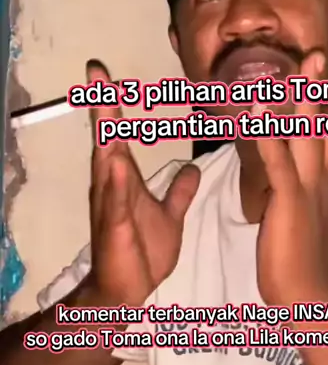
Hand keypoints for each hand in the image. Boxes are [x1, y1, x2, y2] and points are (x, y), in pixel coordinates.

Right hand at [86, 60, 199, 306]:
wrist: (130, 292)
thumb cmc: (143, 254)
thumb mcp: (170, 217)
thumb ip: (179, 191)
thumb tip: (194, 167)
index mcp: (125, 181)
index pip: (119, 136)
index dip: (113, 107)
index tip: (107, 76)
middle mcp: (112, 186)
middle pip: (107, 139)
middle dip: (102, 106)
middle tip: (96, 72)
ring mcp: (110, 205)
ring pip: (107, 163)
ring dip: (106, 132)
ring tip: (104, 101)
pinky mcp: (114, 227)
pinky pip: (116, 200)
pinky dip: (116, 180)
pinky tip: (116, 160)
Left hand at [255, 49, 327, 306]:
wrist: (305, 293)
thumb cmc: (303, 256)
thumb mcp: (314, 212)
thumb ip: (317, 186)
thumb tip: (315, 171)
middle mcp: (326, 179)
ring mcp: (308, 188)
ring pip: (312, 135)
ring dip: (312, 97)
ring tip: (313, 61)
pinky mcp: (287, 201)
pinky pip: (279, 162)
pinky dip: (270, 135)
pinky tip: (260, 109)